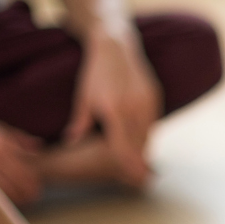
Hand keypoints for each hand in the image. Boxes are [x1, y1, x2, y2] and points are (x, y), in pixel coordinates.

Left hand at [66, 27, 160, 186]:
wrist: (115, 45)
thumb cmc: (95, 72)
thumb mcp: (83, 97)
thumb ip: (79, 122)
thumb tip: (70, 141)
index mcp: (114, 110)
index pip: (124, 146)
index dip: (129, 164)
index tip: (133, 178)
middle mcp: (134, 108)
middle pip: (139, 144)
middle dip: (139, 161)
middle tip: (139, 178)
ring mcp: (147, 102)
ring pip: (148, 134)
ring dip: (144, 148)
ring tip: (141, 163)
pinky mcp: (155, 96)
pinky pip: (153, 122)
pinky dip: (148, 133)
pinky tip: (142, 140)